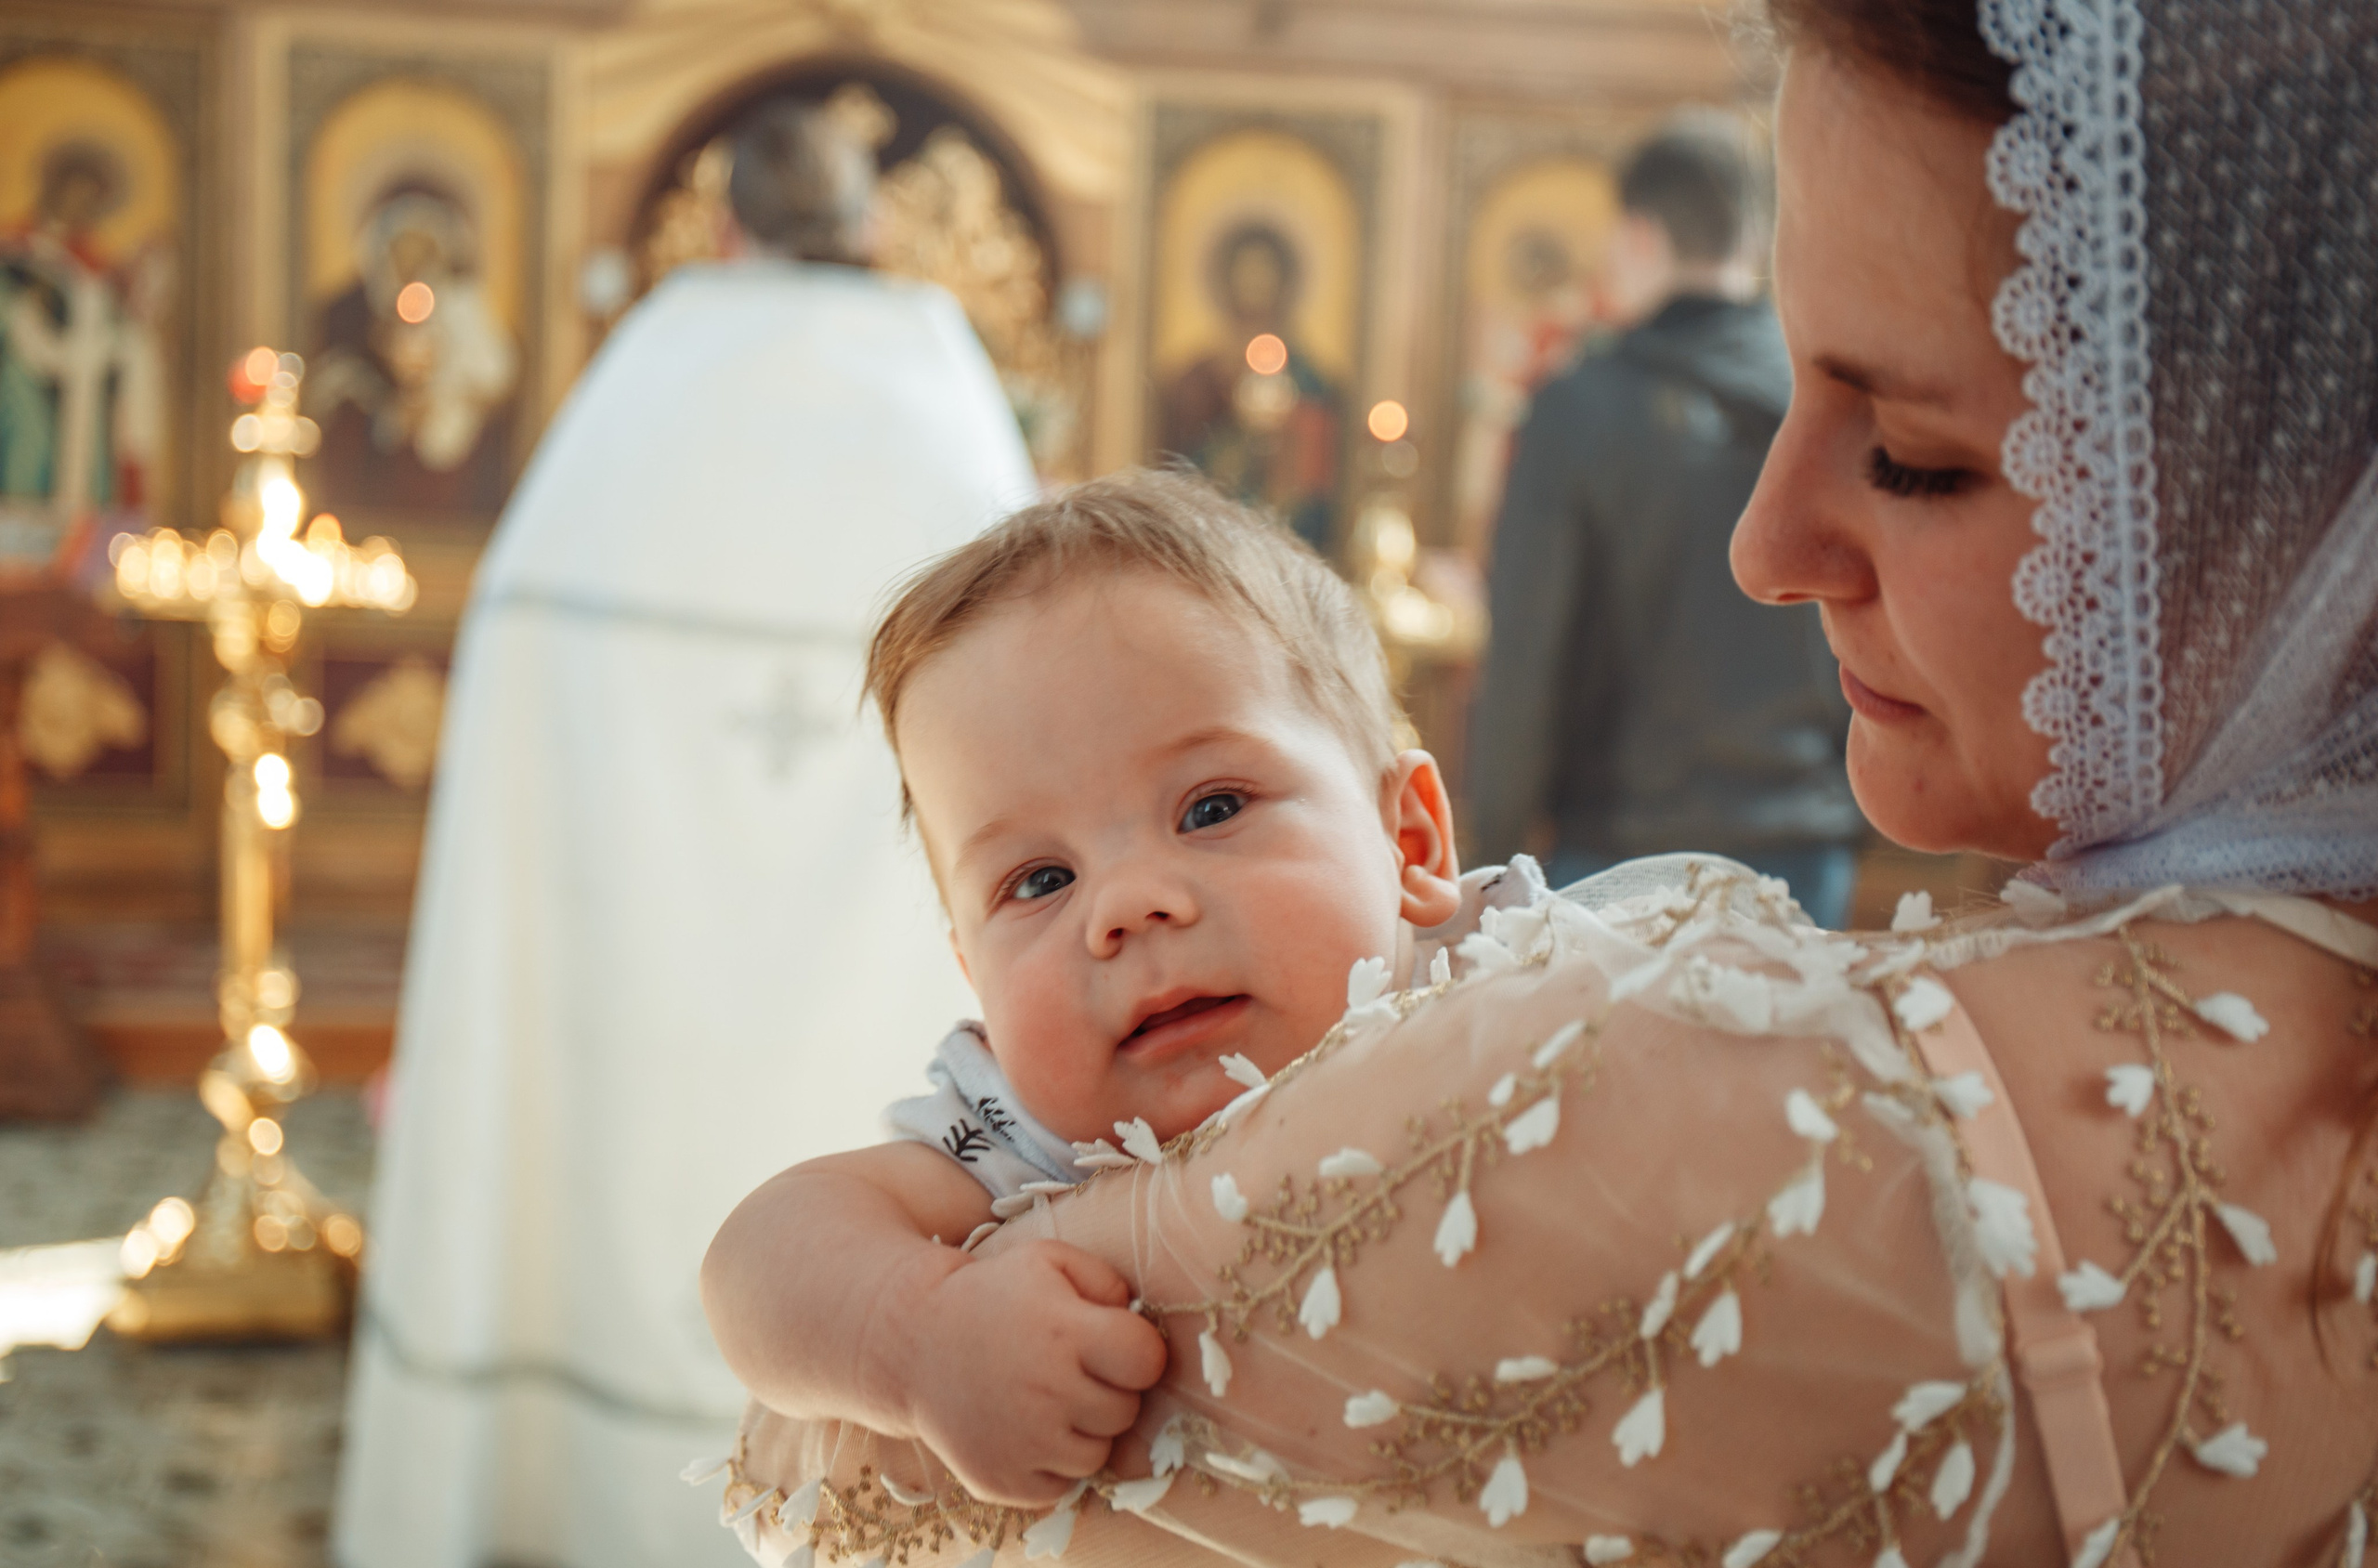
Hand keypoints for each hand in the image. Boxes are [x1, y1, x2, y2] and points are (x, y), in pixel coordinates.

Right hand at [890, 1239, 1168, 1506]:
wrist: (913, 1344)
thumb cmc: (992, 1297)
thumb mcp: (1047, 1261)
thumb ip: (1106, 1281)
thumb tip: (1141, 1324)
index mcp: (1063, 1333)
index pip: (1146, 1360)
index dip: (1138, 1351)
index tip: (1114, 1344)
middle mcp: (1045, 1393)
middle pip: (1125, 1410)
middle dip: (1109, 1390)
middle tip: (1071, 1369)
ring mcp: (1022, 1444)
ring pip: (1098, 1454)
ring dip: (1084, 1430)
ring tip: (1048, 1399)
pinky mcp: (1003, 1482)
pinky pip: (1063, 1485)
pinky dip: (1053, 1462)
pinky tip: (1027, 1428)